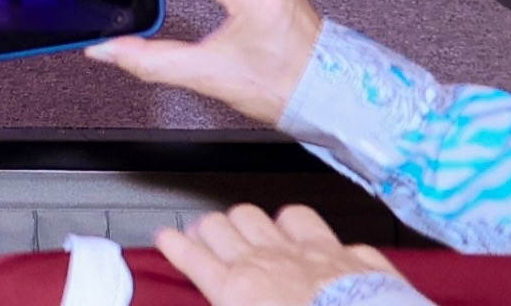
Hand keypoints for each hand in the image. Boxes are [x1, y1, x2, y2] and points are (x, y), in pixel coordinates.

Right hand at [150, 204, 399, 302]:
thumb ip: (234, 305)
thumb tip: (230, 301)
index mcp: (238, 291)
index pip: (191, 255)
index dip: (173, 244)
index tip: (167, 239)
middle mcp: (266, 263)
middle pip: (218, 225)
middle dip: (209, 231)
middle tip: (210, 242)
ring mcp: (304, 252)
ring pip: (258, 214)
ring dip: (251, 224)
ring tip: (251, 235)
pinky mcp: (343, 253)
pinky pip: (310, 223)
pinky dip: (305, 231)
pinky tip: (307, 240)